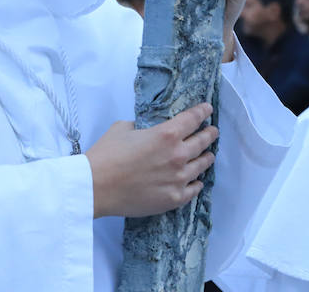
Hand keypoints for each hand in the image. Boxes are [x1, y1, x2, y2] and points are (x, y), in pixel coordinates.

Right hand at [85, 103, 218, 217]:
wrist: (96, 187)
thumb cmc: (106, 155)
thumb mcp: (123, 128)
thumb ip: (141, 127)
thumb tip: (145, 131)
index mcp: (167, 134)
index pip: (193, 118)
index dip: (202, 112)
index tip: (207, 110)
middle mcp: (178, 155)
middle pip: (203, 141)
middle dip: (209, 134)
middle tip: (213, 131)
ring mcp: (179, 178)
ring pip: (202, 165)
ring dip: (206, 158)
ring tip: (209, 155)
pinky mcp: (174, 198)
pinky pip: (194, 189)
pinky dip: (196, 183)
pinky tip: (197, 181)